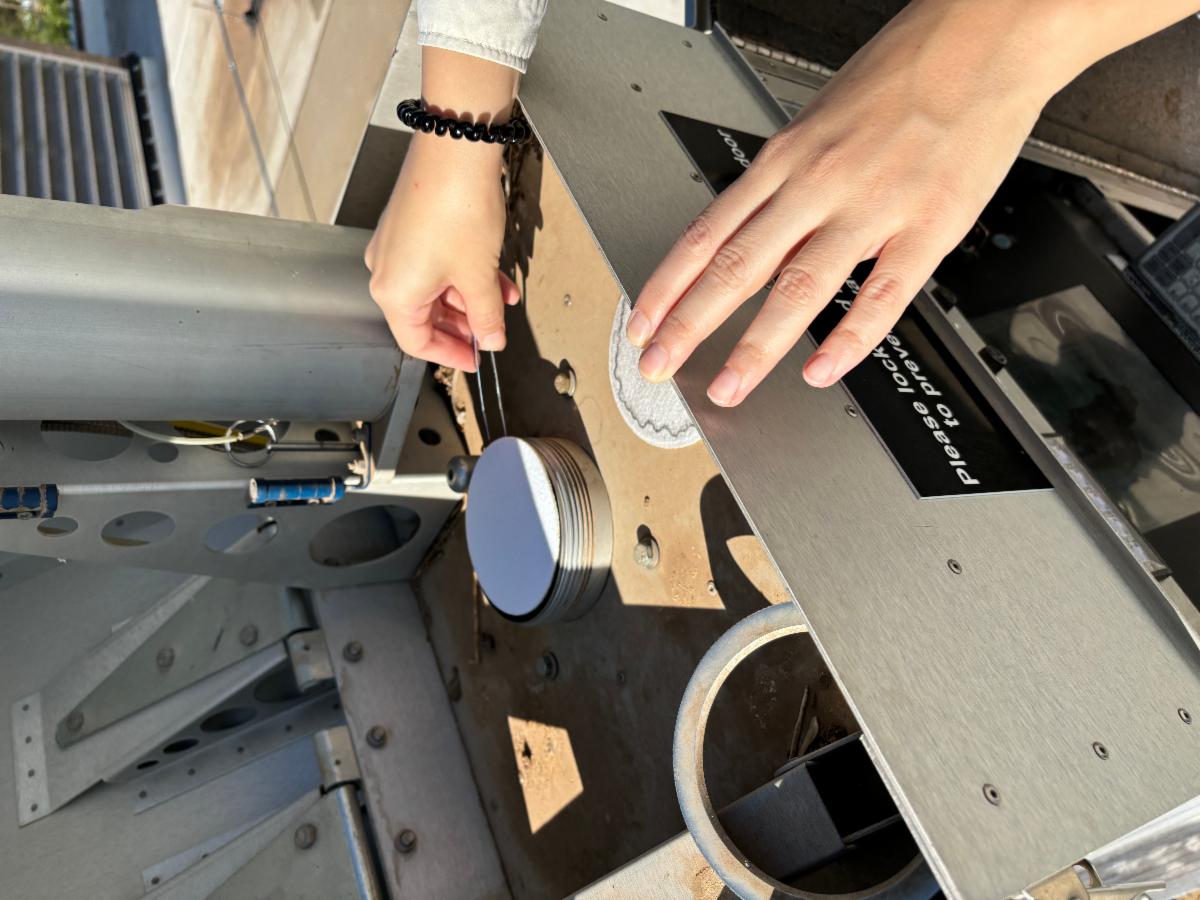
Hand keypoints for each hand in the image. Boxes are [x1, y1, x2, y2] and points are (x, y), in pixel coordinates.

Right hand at [365, 133, 517, 370]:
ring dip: (470, 296)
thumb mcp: (479, 276)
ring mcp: (396, 246)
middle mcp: (387, 270)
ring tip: (503, 298)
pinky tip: (494, 274)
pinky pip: (434, 262)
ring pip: (434, 287)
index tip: (475, 358)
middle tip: (491, 331)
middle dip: (463, 324)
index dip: (450, 355)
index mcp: (393, 293)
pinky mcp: (409, 225)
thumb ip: (486, 316)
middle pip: (425, 315)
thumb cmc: (457, 208)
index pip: (418, 342)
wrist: (456, 151)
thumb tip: (491, 338)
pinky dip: (463, 272)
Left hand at [627, 0, 1082, 405]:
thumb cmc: (904, 72)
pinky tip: (823, 371)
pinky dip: (849, 340)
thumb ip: (788, 181)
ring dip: (756, 347)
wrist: (985, 36)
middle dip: (689, 325)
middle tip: (659, 366)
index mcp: (787, 158)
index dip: (668, 285)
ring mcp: (872, 206)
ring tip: (728, 386)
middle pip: (737, 266)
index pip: (708, 233)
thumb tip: (756, 229)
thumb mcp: (820, 118)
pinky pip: (883, 295)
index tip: (643, 322)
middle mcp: (818, 183)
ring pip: (798, 287)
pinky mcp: (929, 226)